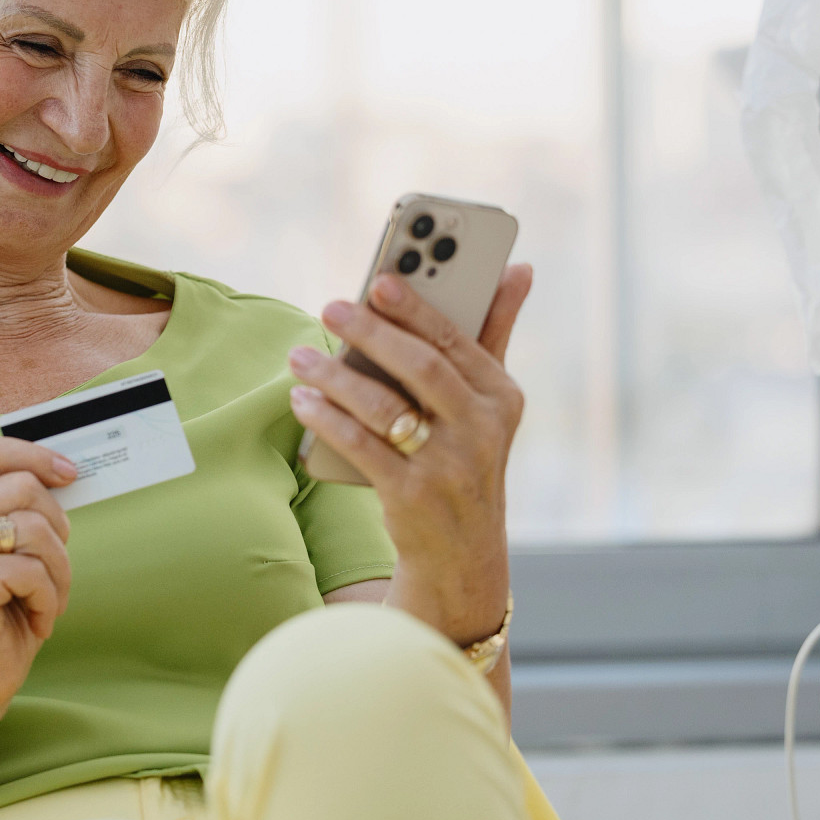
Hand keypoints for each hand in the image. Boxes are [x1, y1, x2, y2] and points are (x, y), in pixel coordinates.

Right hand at [0, 437, 76, 725]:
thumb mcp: (14, 562)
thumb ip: (25, 520)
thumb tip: (69, 478)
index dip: (31, 452)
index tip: (69, 473)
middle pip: (25, 487)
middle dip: (59, 529)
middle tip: (55, 572)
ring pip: (36, 529)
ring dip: (58, 573)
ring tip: (47, 603)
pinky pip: (32, 570)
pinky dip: (48, 599)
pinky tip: (37, 622)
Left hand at [288, 264, 533, 644]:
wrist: (461, 552)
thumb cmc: (467, 456)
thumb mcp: (490, 402)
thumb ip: (496, 332)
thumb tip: (519, 267)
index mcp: (501, 397)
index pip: (456, 340)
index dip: (415, 308)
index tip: (378, 279)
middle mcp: (481, 430)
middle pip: (420, 367)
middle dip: (371, 332)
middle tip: (330, 307)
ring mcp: (448, 466)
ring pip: (383, 407)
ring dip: (336, 375)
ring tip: (301, 355)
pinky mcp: (411, 496)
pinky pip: (360, 446)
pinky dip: (327, 419)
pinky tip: (302, 398)